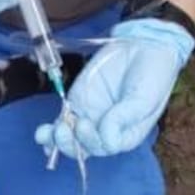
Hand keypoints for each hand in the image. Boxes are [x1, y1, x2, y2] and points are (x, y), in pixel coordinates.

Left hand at [35, 16, 193, 159]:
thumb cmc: (152, 76)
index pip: (105, 147)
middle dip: (71, 143)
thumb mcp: (143, 99)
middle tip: (65, 129)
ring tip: (52, 132)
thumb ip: (123, 118)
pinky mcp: (77, 102)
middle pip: (84, 148)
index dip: (93, 141)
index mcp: (126, 134)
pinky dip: (51, 131)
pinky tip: (43, 134)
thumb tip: (105, 136)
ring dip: (57, 141)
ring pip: (70, 139)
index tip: (88, 122)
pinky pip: (62, 121)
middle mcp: (106, 130)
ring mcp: (90, 117)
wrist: (143, 46)